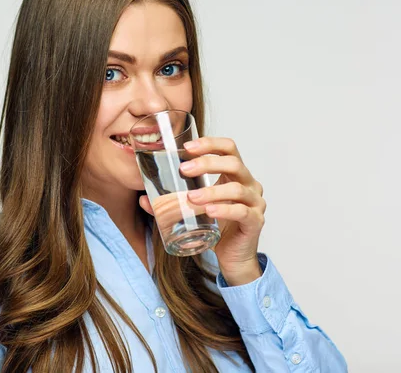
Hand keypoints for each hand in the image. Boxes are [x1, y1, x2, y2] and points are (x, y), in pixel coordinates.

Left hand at [139, 137, 266, 285]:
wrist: (233, 257)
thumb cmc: (217, 228)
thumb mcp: (195, 210)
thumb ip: (172, 203)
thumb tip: (144, 198)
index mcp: (235, 175)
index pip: (229, 148)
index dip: (210, 143)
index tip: (187, 148)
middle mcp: (249, 184)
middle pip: (233, 163)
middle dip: (207, 163)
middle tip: (185, 170)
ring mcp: (255, 202)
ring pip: (236, 189)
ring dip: (212, 191)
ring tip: (192, 197)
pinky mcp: (255, 221)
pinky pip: (242, 211)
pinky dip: (224, 210)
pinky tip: (210, 211)